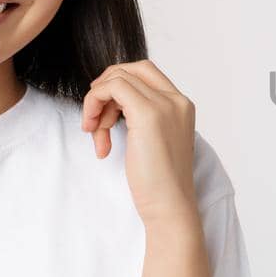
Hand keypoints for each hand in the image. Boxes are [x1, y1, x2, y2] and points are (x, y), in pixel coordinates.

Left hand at [81, 60, 198, 226]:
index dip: (116, 86)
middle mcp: (176, 100)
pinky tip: (94, 132)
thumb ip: (143, 117)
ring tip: (96, 136)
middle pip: (130, 69)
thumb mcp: (154, 141)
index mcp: (181, 106)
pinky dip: (94, 103)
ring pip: (118, 77)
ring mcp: (165, 105)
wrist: (169, 207)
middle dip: (104, 90)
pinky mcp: (148, 114)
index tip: (104, 113)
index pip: (145, 73)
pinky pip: (111, 88)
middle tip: (95, 121)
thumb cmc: (159, 183)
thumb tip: (113, 103)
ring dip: (96, 103)